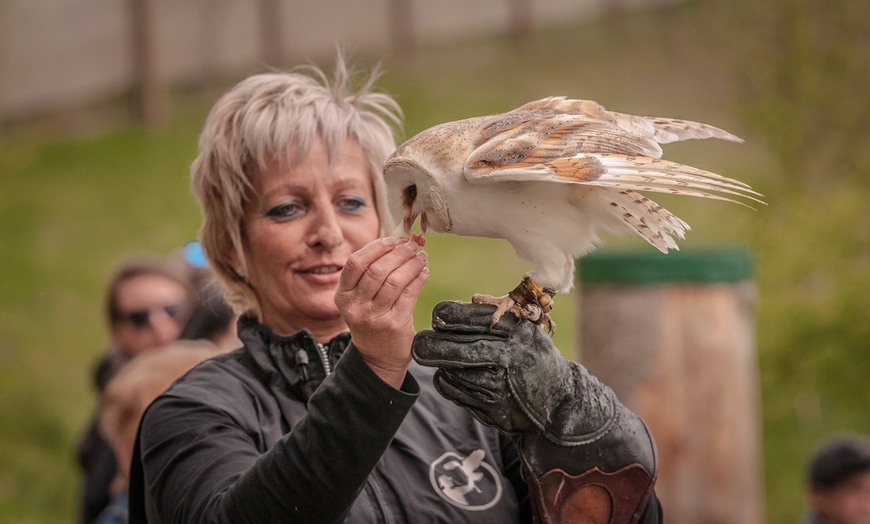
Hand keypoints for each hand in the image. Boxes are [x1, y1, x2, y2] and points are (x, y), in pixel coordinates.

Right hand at [335, 237, 427, 387]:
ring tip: (421, 257)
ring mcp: (374, 317)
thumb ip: (370, 273)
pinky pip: (409, 294)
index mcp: (343, 296)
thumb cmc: (371, 319)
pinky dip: (418, 279)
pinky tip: (423, 272)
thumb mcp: (359, 299)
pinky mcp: (394, 324)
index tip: (392, 240)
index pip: (355, 264)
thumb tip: (397, 243)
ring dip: (411, 264)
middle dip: (397, 253)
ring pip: (394, 281)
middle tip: (411, 246)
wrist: (378, 357)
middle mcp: (355, 307)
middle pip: (377, 270)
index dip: (375, 248)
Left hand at [411, 301, 571, 434]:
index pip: (475, 319)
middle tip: (418, 341)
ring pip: (456, 372)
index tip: (436, 316)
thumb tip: (456, 305)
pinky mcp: (494, 409)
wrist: (558, 402)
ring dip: (441, 364)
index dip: (449, 316)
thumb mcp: (525, 330)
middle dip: (434, 344)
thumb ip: (494, 318)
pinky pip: (458, 393)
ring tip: (433, 357)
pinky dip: (446, 383)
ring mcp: (502, 385)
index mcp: (517, 332)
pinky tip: (444, 375)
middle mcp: (510, 357)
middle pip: (461, 348)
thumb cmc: (533, 357)